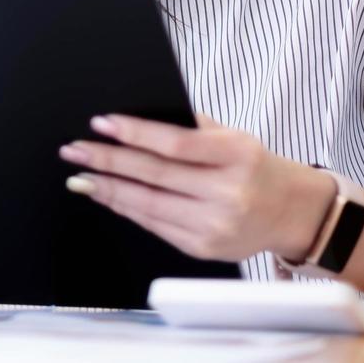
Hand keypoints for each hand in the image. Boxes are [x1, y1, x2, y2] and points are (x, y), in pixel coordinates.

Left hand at [57, 113, 335, 261]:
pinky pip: (154, 225)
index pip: (176, 143)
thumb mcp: (232, 137)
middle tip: (74, 150)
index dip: (134, 133)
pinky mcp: (202, 248)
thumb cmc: (253, 166)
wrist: (289, 211)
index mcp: (237, 155)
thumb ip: (190, 126)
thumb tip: (135, 115)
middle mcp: (228, 193)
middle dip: (108, 161)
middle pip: (155, 175)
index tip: (101, 123)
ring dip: (108, 188)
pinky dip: (125, 208)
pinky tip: (106, 195)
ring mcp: (215, 225)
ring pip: (148, 204)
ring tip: (80, 175)